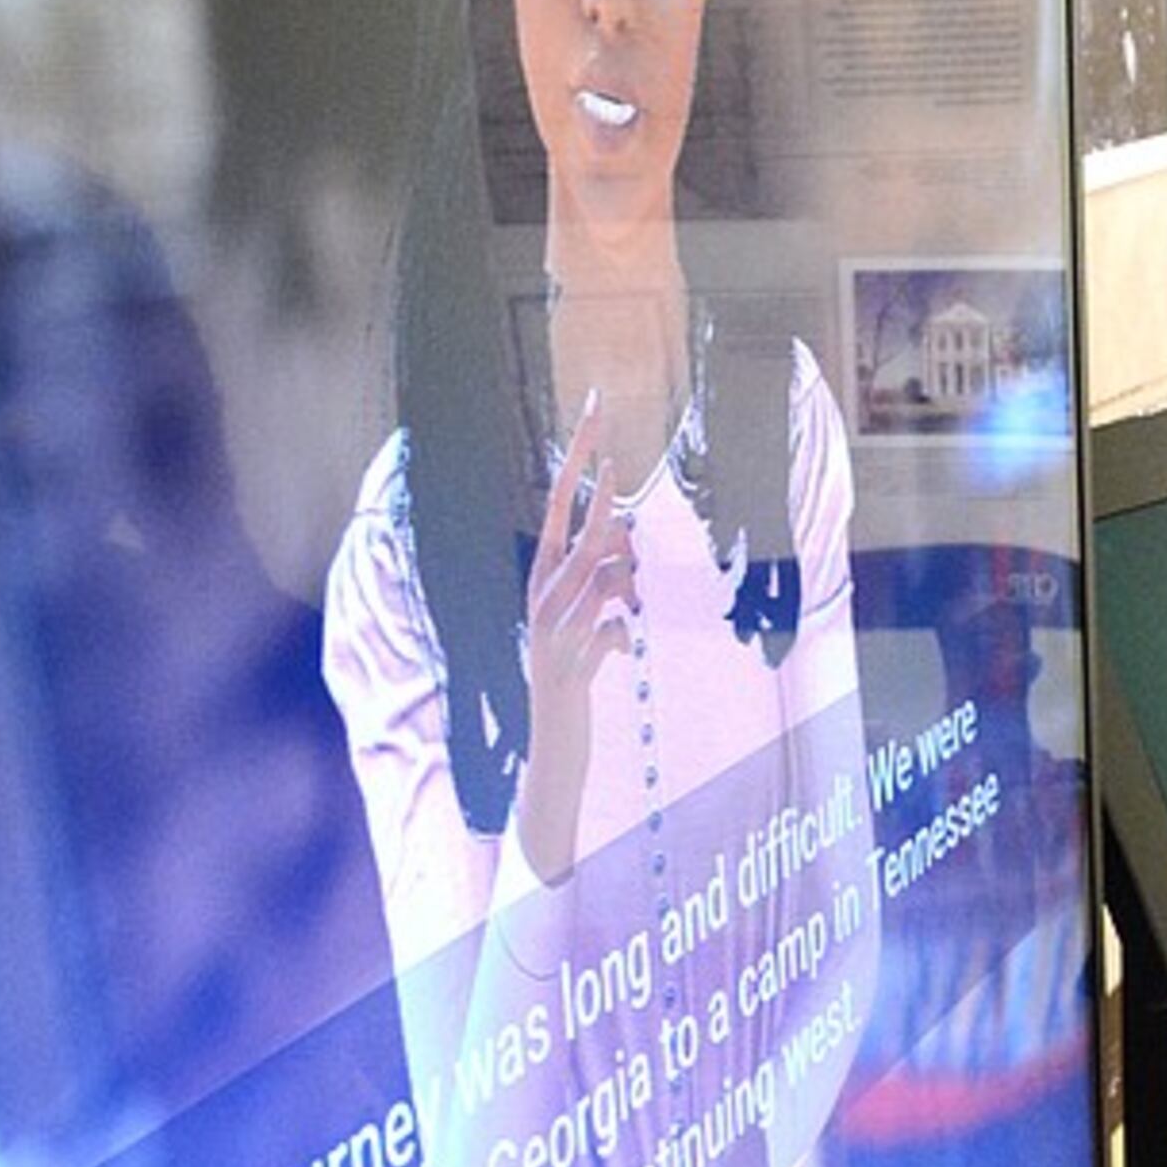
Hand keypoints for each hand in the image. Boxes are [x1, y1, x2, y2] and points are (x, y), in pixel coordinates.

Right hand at [511, 392, 639, 886]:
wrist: (551, 748)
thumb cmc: (573, 681)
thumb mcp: (591, 627)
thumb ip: (605, 590)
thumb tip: (625, 559)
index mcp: (543, 581)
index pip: (560, 508)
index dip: (578, 462)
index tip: (596, 417)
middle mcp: (541, 599)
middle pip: (580, 530)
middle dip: (598, 486)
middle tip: (613, 433)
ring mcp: (554, 632)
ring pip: (602, 577)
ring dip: (622, 585)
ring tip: (619, 610)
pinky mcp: (570, 667)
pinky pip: (611, 634)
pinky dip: (619, 643)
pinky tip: (614, 660)